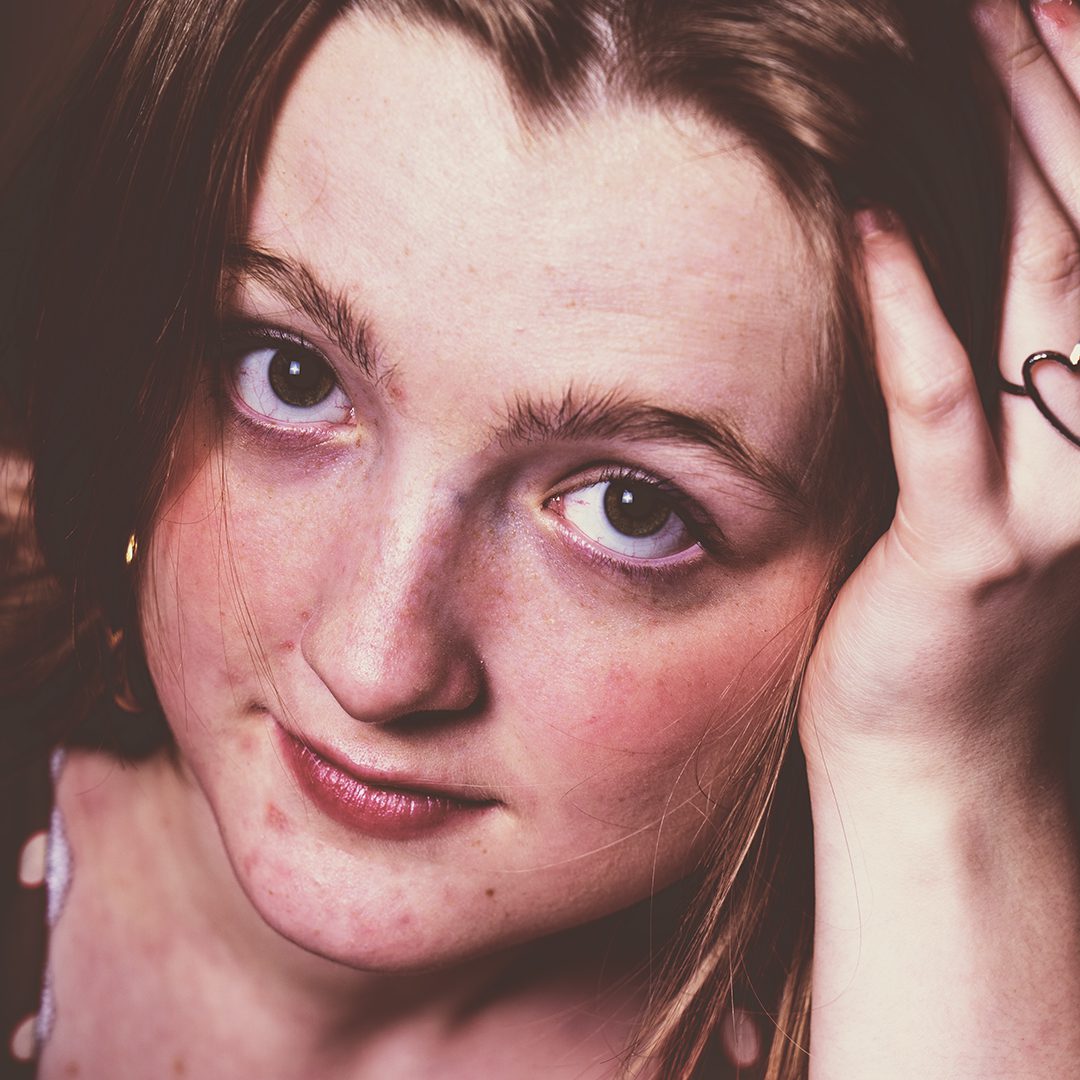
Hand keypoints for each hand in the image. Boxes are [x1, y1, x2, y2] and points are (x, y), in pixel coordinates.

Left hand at [797, 3, 1079, 1075]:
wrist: (938, 748)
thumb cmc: (939, 603)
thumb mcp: (975, 466)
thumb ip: (975, 364)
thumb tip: (925, 243)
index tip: (1047, 5)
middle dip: (1063, 99)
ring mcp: (1056, 493)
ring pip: (1047, 301)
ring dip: (1013, 163)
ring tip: (969, 40)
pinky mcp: (971, 548)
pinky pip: (944, 417)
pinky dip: (913, 321)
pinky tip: (870, 230)